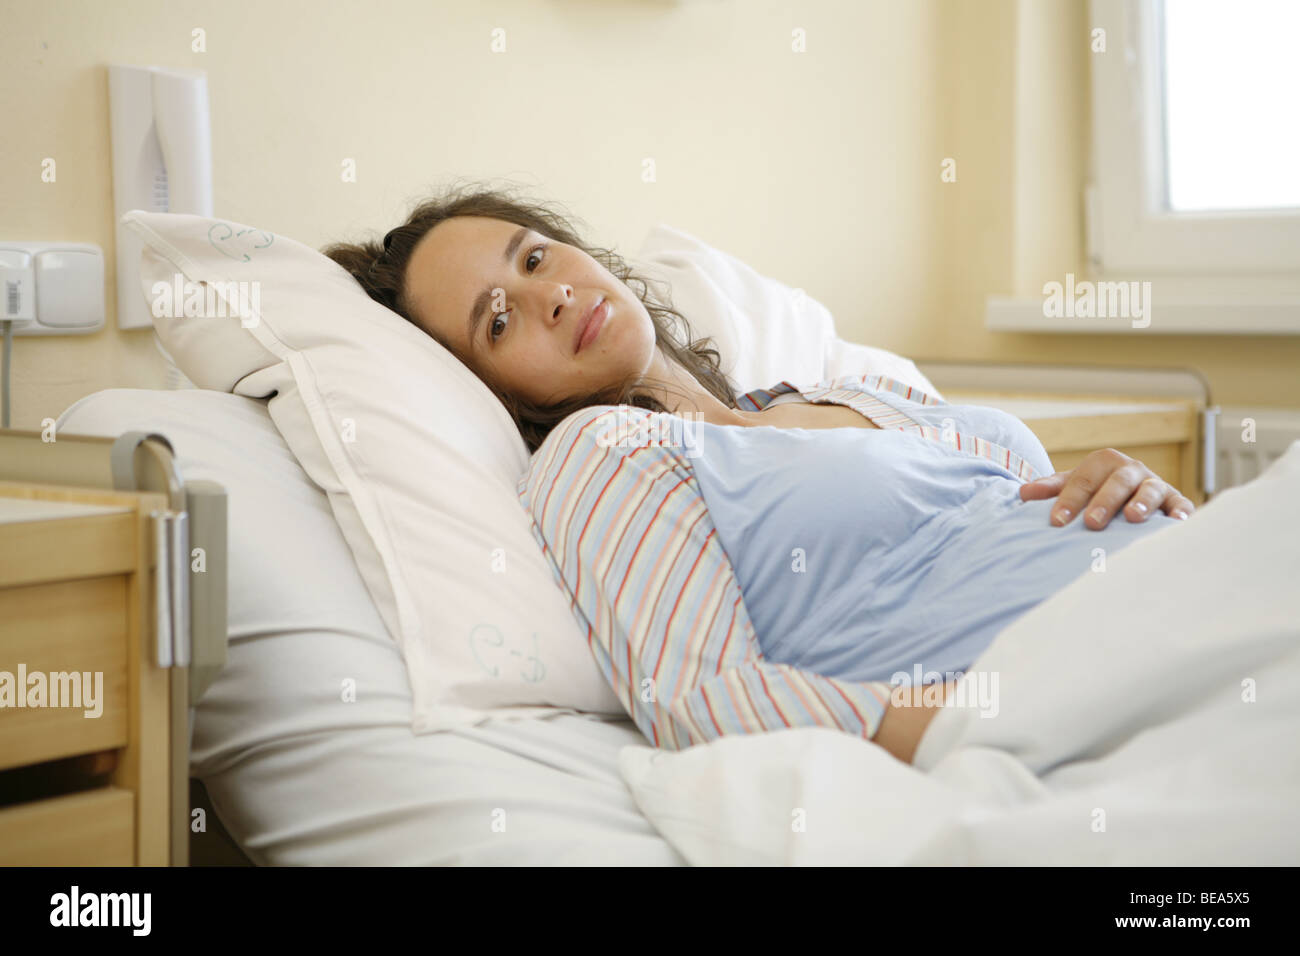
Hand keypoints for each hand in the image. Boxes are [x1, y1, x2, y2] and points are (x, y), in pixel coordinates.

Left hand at [1018, 447, 1194, 529]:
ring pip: (1151, 489)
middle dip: (1104, 501)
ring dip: (1142, 501)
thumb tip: (1023, 493)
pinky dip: (1182, 512)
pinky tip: (1178, 523)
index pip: (1083, 480)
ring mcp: (1156, 485)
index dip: (1069, 499)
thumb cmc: (1096, 493)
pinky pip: (1182, 505)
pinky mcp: (1176, 502)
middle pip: (1118, 481)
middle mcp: (1131, 470)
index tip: (1056, 522)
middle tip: (1092, 523)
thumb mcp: (1074, 487)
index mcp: (1104, 463)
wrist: (1131, 496)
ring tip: (1133, 517)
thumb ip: (1051, 489)